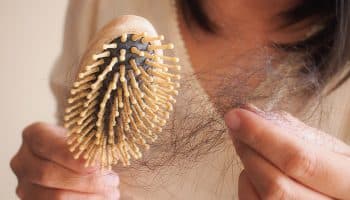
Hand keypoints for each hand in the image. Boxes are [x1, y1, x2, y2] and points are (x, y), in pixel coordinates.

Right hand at [10, 122, 119, 199]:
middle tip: (113, 181)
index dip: (72, 156)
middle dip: (86, 180)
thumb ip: (87, 145)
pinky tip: (100, 199)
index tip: (98, 164)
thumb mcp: (84, 138)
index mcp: (33, 134)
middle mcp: (22, 160)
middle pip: (48, 174)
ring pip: (54, 196)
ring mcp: (24, 184)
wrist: (72, 161)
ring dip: (88, 196)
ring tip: (111, 192)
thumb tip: (99, 157)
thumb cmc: (81, 146)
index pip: (47, 144)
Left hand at [225, 105, 349, 199]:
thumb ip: (293, 131)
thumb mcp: (327, 148)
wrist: (336, 193)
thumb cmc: (332, 168)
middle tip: (236, 128)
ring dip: (249, 167)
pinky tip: (255, 173)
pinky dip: (247, 184)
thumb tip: (251, 112)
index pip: (300, 160)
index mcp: (349, 181)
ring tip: (252, 150)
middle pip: (276, 185)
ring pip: (263, 197)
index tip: (237, 117)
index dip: (263, 137)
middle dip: (249, 151)